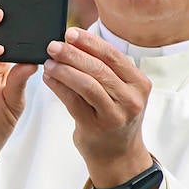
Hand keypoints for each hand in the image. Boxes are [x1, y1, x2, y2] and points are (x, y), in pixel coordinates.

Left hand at [42, 27, 152, 186]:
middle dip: (73, 54)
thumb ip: (106, 68)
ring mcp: (114, 115)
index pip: (113, 55)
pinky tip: (48, 79)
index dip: (90, 42)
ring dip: (64, 70)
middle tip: (53, 45)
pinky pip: (73, 101)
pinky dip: (58, 87)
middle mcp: (131, 99)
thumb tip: (76, 40)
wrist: (118, 155)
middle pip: (99, 68)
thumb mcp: (122, 91)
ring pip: (86, 84)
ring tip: (49, 62)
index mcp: (140, 83)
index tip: (70, 32)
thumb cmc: (116, 116)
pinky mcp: (96, 127)